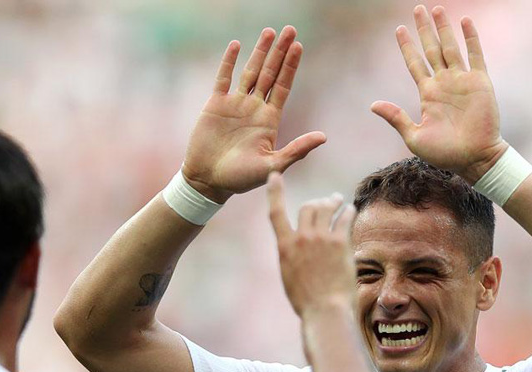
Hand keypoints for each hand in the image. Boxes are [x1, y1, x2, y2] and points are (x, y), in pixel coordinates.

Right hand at [181, 27, 326, 202]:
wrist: (208, 181)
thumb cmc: (240, 179)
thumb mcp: (272, 166)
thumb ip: (296, 150)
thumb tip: (323, 137)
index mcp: (269, 120)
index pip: (283, 86)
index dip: (291, 66)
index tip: (298, 46)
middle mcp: (254, 108)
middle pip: (270, 73)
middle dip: (280, 52)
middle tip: (290, 29)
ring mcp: (235, 104)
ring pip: (250, 72)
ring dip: (259, 52)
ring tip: (269, 32)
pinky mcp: (215, 105)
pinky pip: (223, 78)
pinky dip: (229, 62)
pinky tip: (236, 45)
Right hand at [267, 172, 356, 317]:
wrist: (324, 310)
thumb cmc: (307, 300)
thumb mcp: (290, 276)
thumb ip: (292, 256)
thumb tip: (299, 248)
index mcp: (284, 247)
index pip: (276, 212)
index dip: (274, 191)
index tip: (274, 175)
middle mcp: (301, 238)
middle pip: (308, 207)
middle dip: (317, 202)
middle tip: (326, 201)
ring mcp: (321, 239)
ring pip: (326, 208)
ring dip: (333, 201)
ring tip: (339, 200)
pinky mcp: (339, 243)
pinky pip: (344, 219)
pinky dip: (347, 212)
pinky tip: (351, 210)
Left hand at [371, 5, 506, 183]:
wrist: (474, 160)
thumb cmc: (444, 154)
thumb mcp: (414, 137)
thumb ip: (396, 118)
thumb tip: (373, 105)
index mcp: (428, 94)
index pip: (415, 63)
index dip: (407, 46)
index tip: (399, 29)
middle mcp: (444, 84)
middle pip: (431, 49)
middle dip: (424, 30)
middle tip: (417, 9)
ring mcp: (462, 81)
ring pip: (451, 48)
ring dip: (444, 28)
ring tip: (436, 9)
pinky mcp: (480, 83)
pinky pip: (475, 55)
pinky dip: (471, 38)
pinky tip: (464, 21)